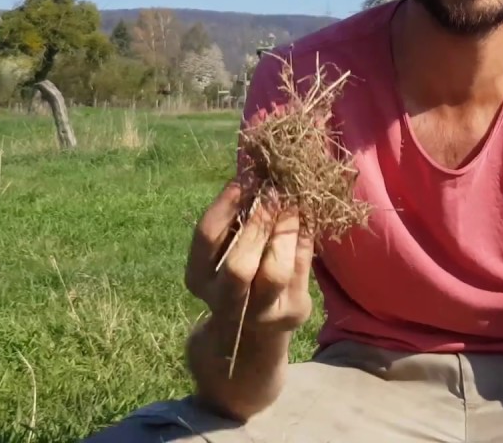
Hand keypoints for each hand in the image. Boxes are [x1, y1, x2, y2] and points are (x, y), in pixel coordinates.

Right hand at [185, 178, 314, 337]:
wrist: (256, 328)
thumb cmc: (237, 272)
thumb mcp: (224, 250)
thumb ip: (234, 220)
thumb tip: (253, 175)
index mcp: (198, 278)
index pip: (206, 238)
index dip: (224, 207)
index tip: (242, 182)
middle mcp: (225, 302)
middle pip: (238, 266)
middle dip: (257, 224)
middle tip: (272, 193)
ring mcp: (262, 312)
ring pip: (276, 271)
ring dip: (285, 229)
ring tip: (291, 203)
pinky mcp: (294, 311)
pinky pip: (302, 267)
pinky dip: (303, 237)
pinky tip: (304, 217)